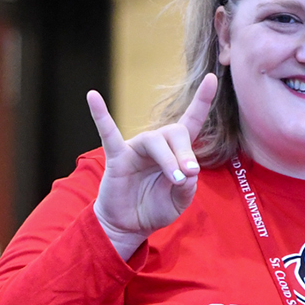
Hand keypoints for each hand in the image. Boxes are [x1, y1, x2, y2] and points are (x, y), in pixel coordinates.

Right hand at [88, 74, 217, 259]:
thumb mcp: (179, 201)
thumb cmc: (156, 208)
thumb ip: (187, 188)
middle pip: (175, 132)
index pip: (192, 120)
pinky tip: (93, 97)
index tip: (211, 78)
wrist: (130, 225)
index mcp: (176, 151)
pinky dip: (101, 115)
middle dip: (185, 152)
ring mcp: (136, 148)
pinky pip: (108, 133)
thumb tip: (187, 172)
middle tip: (189, 173)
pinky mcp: (117, 157)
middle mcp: (157, 144)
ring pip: (154, 140)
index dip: (202, 100)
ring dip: (168, 160)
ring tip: (175, 179)